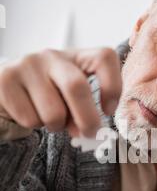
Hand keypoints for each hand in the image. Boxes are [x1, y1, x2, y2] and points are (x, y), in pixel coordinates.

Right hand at [0, 47, 121, 137]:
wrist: (8, 91)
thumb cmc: (49, 96)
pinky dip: (34, 126)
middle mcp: (52, 56)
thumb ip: (84, 110)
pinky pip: (30, 118)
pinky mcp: (6, 81)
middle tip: (88, 134)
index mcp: (76, 57)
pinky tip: (31, 114)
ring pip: (53, 112)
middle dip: (87, 119)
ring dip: (56, 126)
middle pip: (77, 87)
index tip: (108, 110)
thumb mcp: (71, 98)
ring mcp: (27, 65)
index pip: (104, 57)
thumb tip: (88, 133)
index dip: (113, 86)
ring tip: (50, 119)